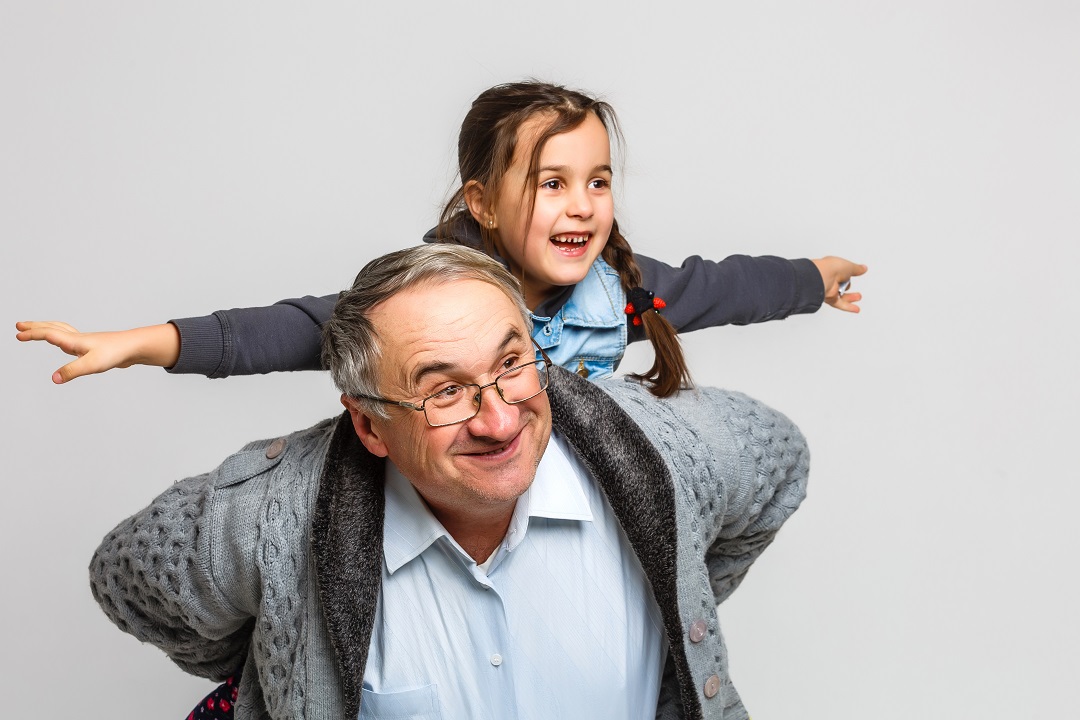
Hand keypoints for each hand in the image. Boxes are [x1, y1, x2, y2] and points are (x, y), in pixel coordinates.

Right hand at [14, 321, 180, 383]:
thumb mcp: (92, 364)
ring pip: (61, 331)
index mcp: (74, 340)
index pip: (48, 333)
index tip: (18, 334)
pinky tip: (64, 346)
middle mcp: (77, 339)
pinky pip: (70, 339)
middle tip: (19, 325)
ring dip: (46, 329)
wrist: (135, 348)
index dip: (32, 334)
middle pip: (52, 328)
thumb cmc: (116, 353)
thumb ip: (72, 371)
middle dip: (34, 327)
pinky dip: (61, 337)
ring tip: (36, 331)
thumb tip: (54, 378)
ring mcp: (85, 342)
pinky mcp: (92, 348)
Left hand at [811, 257, 867, 312]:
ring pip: (841, 296)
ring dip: (850, 297)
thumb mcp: (850, 267)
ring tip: (858, 297)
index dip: (847, 273)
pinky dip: (848, 307)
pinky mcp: (830, 298)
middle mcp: (829, 279)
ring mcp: (829, 289)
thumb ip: (857, 269)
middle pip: (840, 285)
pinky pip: (840, 304)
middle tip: (852, 287)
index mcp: (833, 269)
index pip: (841, 272)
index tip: (852, 273)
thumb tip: (863, 268)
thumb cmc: (833, 268)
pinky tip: (855, 309)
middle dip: (847, 286)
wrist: (824, 277)